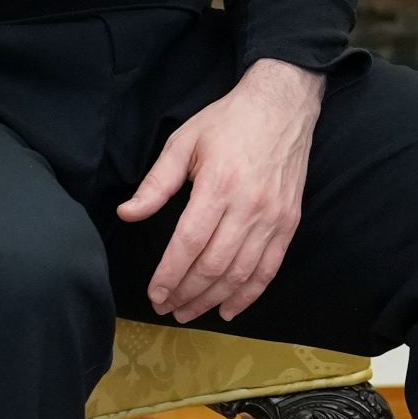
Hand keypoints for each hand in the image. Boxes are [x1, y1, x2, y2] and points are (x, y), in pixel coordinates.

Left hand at [118, 58, 321, 323]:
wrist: (283, 106)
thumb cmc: (229, 121)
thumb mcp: (184, 142)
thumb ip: (157, 183)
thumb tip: (128, 214)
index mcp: (219, 185)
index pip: (190, 243)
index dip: (170, 275)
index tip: (155, 294)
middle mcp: (249, 206)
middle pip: (214, 265)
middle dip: (187, 293)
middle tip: (167, 309)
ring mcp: (273, 216)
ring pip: (241, 272)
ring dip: (213, 299)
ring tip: (190, 312)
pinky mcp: (289, 221)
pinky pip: (270, 267)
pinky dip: (250, 293)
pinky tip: (230, 309)